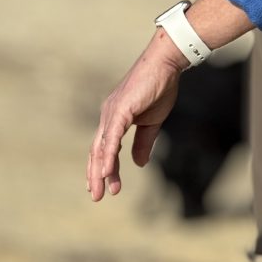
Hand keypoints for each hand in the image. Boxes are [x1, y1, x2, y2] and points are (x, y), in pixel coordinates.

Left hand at [87, 33, 183, 200]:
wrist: (166, 65)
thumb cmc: (159, 88)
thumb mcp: (152, 122)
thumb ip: (144, 142)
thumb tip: (138, 164)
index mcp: (114, 118)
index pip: (104, 148)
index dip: (103, 167)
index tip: (104, 186)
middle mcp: (108, 116)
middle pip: (97, 151)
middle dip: (96, 175)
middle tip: (96, 196)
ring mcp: (112, 113)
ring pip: (101, 148)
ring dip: (99, 171)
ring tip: (99, 190)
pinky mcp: (120, 110)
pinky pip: (111, 138)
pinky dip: (108, 156)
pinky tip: (106, 171)